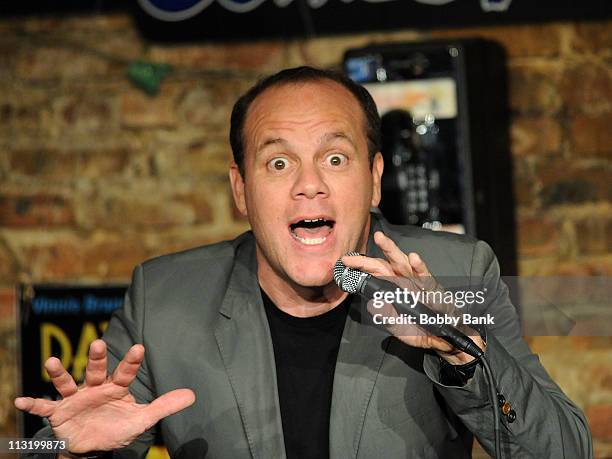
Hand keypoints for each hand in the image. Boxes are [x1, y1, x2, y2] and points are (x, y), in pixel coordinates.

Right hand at [14, 340, 194, 453]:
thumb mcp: (141, 420)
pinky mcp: (60, 413)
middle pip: (97, 369)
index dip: (132, 361)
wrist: (93, 447)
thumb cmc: (118, 427)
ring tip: (52, 362)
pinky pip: (45, 408)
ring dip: (60, 372)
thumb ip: (164, 406)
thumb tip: (193, 395)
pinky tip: (20, 400)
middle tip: (99, 343)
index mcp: (117, 387)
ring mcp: (76, 398)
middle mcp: (95, 387)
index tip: (139, 347)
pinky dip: (33, 404)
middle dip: (97, 357)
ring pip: (68, 382)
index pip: (126, 371)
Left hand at [342, 231, 483, 364]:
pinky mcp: (433, 288)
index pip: (376, 273)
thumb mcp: (398, 327)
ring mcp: (418, 283)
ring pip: (403, 263)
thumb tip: (372, 305)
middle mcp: (405, 281)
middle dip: (369, 258)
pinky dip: (420, 267)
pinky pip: (426, 276)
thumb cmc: (421, 329)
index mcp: (394, 288)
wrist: (444, 338)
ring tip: (381, 240)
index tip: (345, 263)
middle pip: (385, 264)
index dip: (361, 267)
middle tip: (353, 254)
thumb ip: (386, 316)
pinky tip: (413, 258)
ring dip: (392, 251)